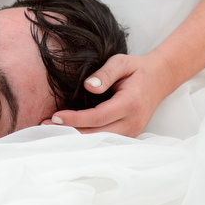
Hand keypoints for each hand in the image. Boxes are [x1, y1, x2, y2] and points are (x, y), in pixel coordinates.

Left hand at [46, 53, 174, 136]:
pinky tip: (68, 134)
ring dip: (76, 139)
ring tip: (52, 131)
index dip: (75, 119)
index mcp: (131, 103)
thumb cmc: (137, 70)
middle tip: (45, 126)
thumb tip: (88, 86)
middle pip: (97, 135)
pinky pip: (105, 142)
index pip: (98, 117)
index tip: (55, 116)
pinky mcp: (128, 136)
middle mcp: (133, 122)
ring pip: (100, 142)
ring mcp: (132, 132)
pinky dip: (86, 140)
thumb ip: (105, 73)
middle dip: (70, 133)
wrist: (159, 79)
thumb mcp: (121, 62)